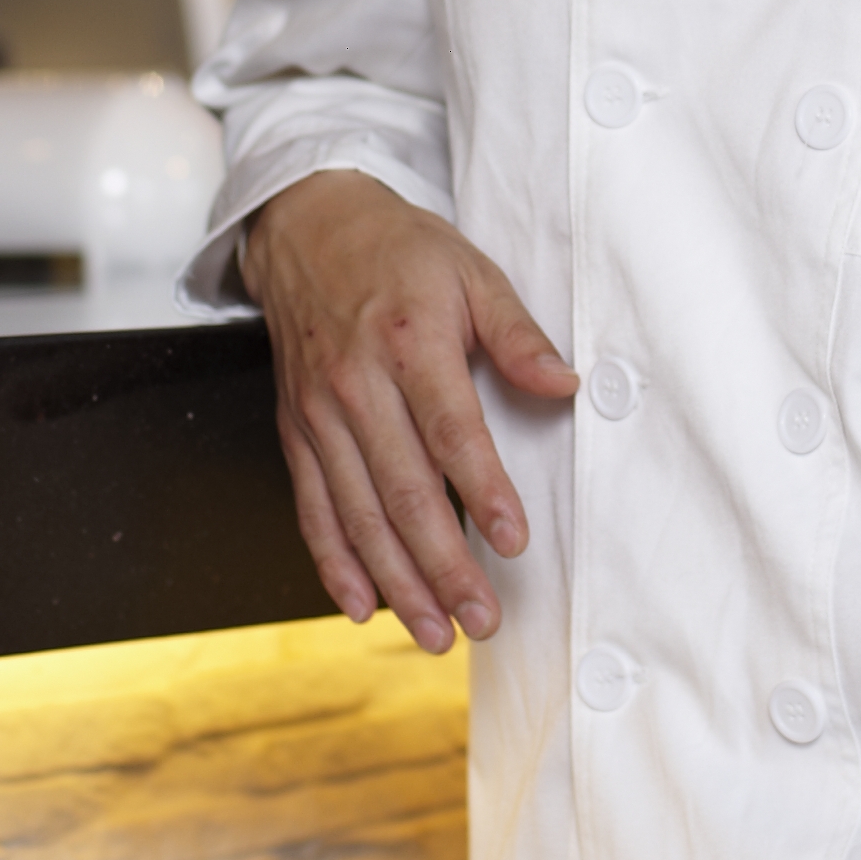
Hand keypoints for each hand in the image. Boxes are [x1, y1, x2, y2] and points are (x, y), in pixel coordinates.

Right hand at [241, 170, 578, 655]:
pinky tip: (361, 606)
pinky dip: (333, 563)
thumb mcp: (472, 272)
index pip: (452, 432)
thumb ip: (519, 334)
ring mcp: (318, 413)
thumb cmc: (399, 251)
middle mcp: (355, 385)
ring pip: (356, 514)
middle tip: (480, 618)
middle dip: (442, 565)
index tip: (514, 543)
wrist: (307, 227)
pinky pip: (311, 507)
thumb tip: (566, 383)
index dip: (483, 493)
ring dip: (395, 581)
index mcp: (409, 343)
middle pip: (402, 490)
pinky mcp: (294, 430)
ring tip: (434, 632)